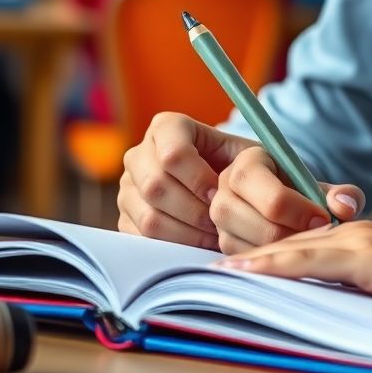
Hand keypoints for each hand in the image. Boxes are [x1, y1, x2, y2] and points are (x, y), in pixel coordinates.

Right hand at [118, 112, 257, 248]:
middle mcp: (139, 154)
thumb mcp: (246, 154)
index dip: (199, 178)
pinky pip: (143, 240)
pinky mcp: (124, 218)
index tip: (220, 193)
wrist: (224, 184)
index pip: (172, 153)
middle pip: (156, 186)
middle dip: (194, 209)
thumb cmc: (239, 166)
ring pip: (150, 217)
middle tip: (219, 221)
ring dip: (187, 232)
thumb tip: (232, 184)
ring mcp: (127, 188)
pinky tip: (200, 243)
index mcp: (166, 127)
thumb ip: (243, 161)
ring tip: (215, 235)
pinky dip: (175, 245)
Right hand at [212, 145, 363, 252]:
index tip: (322, 219)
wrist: (291, 204)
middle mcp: (224, 186)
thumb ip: (343, 195)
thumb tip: (344, 207)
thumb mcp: (325, 189)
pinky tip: (285, 257)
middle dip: (281, 231)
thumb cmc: (306, 194)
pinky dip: (261, 262)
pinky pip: (235, 256)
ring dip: (270, 249)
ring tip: (300, 246)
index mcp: (249, 161)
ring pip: (233, 240)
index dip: (296, 208)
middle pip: (241, 216)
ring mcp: (217, 215)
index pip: (260, 185)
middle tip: (311, 236)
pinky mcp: (219, 240)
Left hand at [215, 222, 371, 314]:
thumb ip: (364, 285)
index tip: (230, 266)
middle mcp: (353, 234)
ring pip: (290, 246)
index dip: (265, 254)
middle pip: (287, 240)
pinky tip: (247, 268)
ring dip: (249, 257)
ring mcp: (360, 242)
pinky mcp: (367, 257)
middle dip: (246, 249)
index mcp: (360, 240)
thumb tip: (331, 303)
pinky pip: (309, 259)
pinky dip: (274, 263)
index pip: (300, 244)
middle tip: (204, 265)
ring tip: (211, 268)